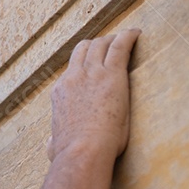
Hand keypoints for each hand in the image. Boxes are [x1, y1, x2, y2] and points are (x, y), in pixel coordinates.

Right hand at [48, 28, 140, 162]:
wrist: (82, 152)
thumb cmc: (70, 155)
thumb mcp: (53, 145)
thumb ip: (53, 140)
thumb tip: (51, 144)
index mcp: (61, 92)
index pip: (72, 70)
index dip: (85, 64)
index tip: (96, 65)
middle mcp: (74, 77)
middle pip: (84, 49)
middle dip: (98, 44)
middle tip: (112, 45)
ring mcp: (91, 73)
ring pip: (100, 44)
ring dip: (113, 40)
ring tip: (126, 38)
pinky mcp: (111, 74)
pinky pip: (120, 45)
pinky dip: (129, 36)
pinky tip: (137, 33)